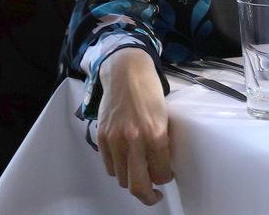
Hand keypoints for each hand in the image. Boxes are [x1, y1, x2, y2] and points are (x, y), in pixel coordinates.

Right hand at [96, 47, 172, 204]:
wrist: (126, 73)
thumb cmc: (149, 92)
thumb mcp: (165, 116)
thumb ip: (162, 141)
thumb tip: (162, 165)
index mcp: (155, 133)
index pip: (161, 172)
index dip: (165, 179)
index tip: (167, 178)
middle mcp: (134, 139)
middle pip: (137, 184)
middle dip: (148, 195)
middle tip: (154, 195)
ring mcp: (115, 139)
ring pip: (122, 178)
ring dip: (132, 180)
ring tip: (140, 175)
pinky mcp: (102, 137)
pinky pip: (109, 166)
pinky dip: (118, 169)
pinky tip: (127, 163)